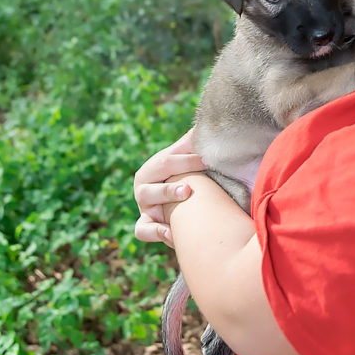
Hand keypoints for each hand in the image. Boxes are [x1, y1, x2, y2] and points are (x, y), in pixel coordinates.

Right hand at [133, 128, 206, 246]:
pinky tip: (173, 235)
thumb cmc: (187, 172)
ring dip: (161, 213)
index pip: (167, 162)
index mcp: (153, 167)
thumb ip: (196, 140)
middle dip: (169, 190)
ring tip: (180, 214)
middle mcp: (144, 187)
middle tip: (189, 190)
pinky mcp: (146, 225)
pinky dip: (156, 233)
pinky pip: (143, 231)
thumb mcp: (187, 156)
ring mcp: (144, 208)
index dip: (188, 161)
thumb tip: (211, 119)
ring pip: (145, 209)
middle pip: (150, 188)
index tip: (209, 160)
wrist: (180, 198)